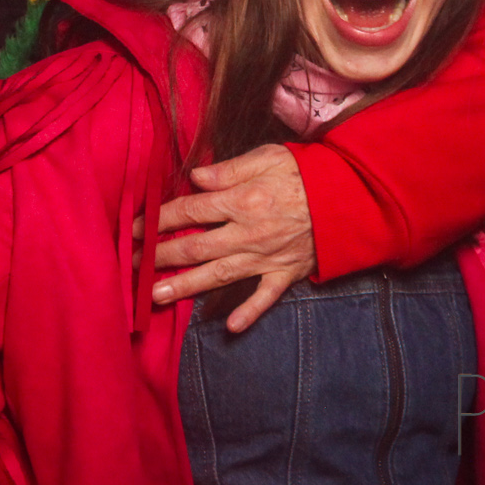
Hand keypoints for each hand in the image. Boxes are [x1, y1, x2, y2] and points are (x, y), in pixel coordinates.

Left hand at [144, 144, 315, 332]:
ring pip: (218, 276)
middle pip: (195, 248)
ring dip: (185, 287)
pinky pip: (264, 297)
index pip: (189, 212)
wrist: (351, 197)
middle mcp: (248, 233)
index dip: (158, 220)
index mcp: (241, 201)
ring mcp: (266, 257)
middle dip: (160, 257)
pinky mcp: (286, 272)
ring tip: (156, 296)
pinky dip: (248, 313)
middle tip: (132, 265)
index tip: (134, 228)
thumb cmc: (307, 171)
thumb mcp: (266, 157)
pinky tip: (229, 326)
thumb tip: (195, 178)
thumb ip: (228, 170)